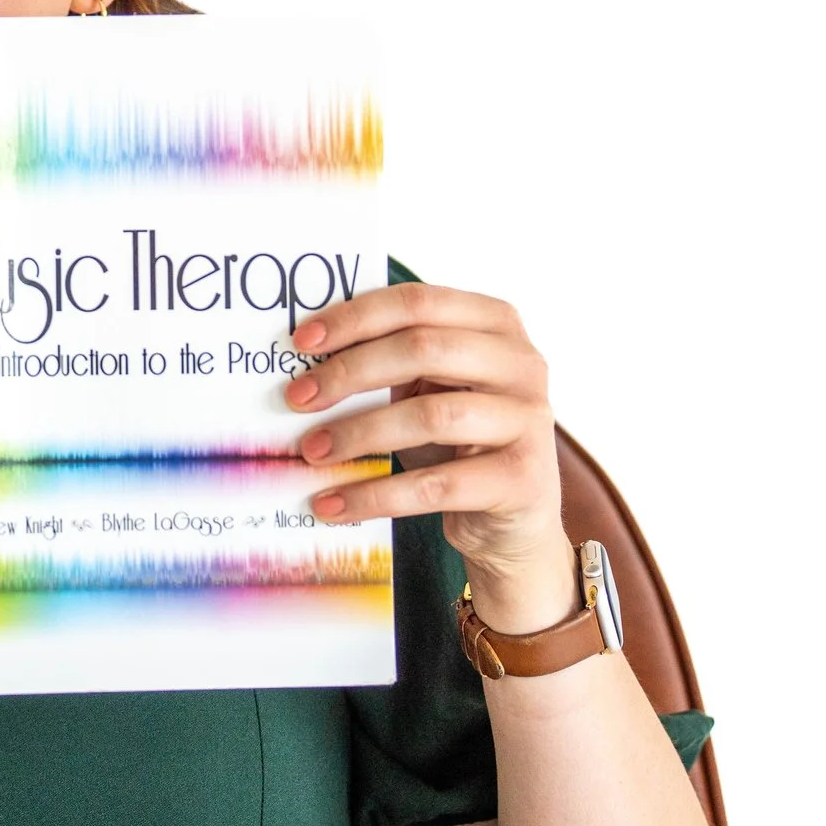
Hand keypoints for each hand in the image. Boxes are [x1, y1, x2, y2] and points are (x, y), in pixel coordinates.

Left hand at [284, 282, 575, 633]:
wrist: (513, 523)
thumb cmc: (461, 442)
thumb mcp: (433, 388)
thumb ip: (391, 360)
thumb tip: (306, 357)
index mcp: (495, 323)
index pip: (417, 302)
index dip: (355, 318)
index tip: (301, 342)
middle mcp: (521, 363)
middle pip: (423, 349)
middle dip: (350, 372)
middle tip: (298, 398)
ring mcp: (528, 420)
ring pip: (430, 416)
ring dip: (359, 434)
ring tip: (312, 451)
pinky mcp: (521, 480)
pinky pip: (435, 485)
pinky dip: (375, 495)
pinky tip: (333, 503)